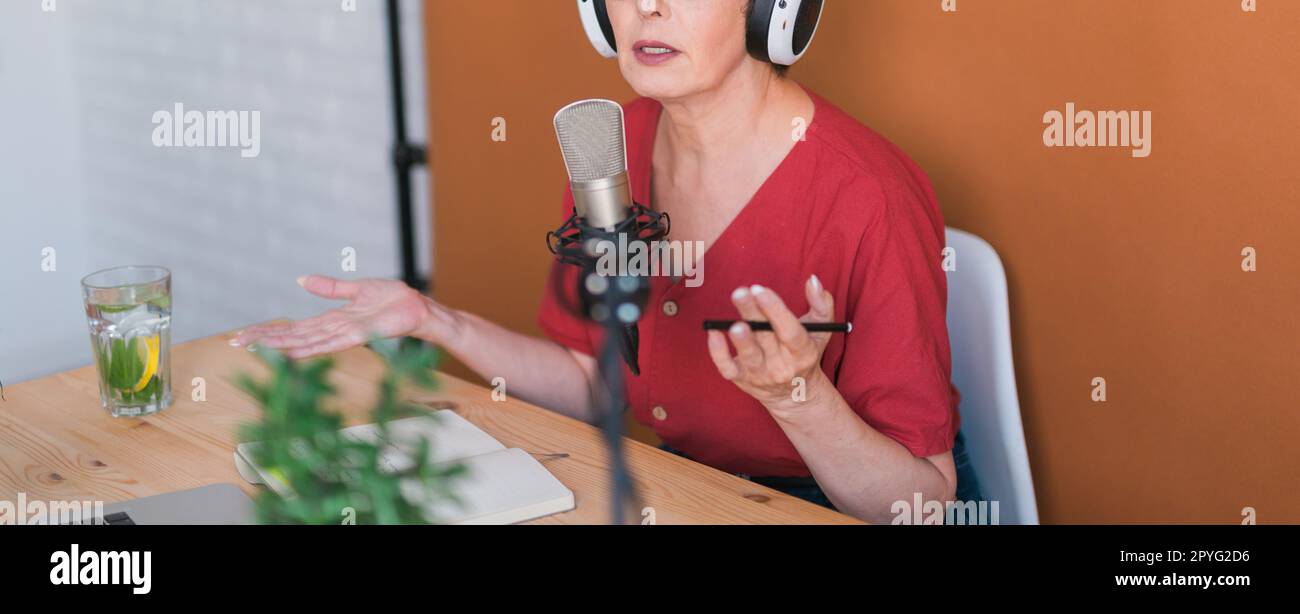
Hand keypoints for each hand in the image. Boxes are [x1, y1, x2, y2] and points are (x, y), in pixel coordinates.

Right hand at [233, 275, 435, 358]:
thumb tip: (302, 279)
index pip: (294, 328)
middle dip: (265, 339)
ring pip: (305, 342)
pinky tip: (291, 352)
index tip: (244, 333)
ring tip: (254, 346)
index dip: (269, 330)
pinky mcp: (358, 336)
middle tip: (236, 341)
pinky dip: (309, 348)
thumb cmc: (393, 301)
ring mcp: (343, 336)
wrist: (417, 309)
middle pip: (293, 337)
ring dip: (280, 345)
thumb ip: (330, 287)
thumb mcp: (356, 288)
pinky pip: (329, 343)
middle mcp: (333, 331)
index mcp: (331, 321)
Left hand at [706, 275, 835, 412]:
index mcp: (802, 351)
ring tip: (734, 324)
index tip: (760, 290)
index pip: (790, 331)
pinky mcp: (741, 379)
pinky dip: (718, 353)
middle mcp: (782, 364)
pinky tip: (713, 333)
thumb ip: (821, 303)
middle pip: (766, 338)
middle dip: (753, 314)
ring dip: (741, 340)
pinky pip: (727, 368)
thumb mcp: (821, 330)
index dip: (775, 310)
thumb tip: (812, 280)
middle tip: (740, 293)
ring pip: (749, 356)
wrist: (794, 394)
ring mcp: (760, 373)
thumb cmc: (805, 353)